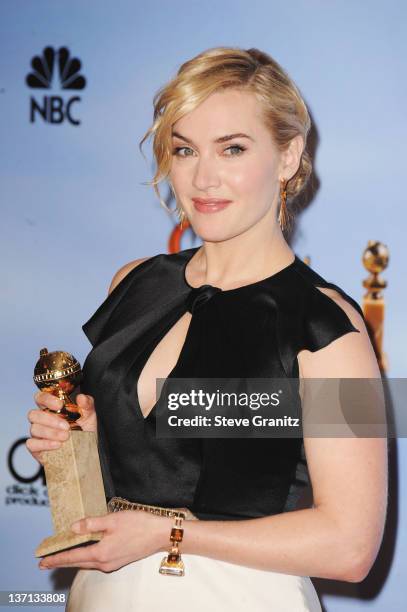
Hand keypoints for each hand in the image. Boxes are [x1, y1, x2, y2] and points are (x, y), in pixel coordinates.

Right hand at [26, 392, 96, 464]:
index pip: (41, 398)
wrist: (85, 452)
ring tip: (66, 436)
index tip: (60, 404)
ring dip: (51, 432)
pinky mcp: (36, 448)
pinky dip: (44, 444)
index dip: (47, 399)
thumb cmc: (83, 431)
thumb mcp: (89, 416)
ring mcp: (37, 434)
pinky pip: (32, 444)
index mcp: (51, 408)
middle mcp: (41, 420)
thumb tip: (81, 397)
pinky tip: (58, 445)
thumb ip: (87, 404)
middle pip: (33, 414)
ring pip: (34, 429)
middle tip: (66, 426)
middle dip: (50, 419)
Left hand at [38, 510, 172, 571]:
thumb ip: (91, 524)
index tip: (42, 561)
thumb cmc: (139, 525)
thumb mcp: (113, 520)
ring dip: (73, 559)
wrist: (160, 534)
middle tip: (46, 562)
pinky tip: (84, 552)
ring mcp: (112, 563)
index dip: (56, 558)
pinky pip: (96, 561)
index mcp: (100, 553)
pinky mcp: (118, 560)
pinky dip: (85, 558)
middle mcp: (104, 562)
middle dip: (61, 561)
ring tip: (61, 556)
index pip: (72, 556)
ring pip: (86, 563)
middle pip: (77, 562)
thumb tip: (73, 528)